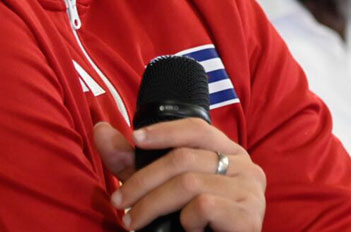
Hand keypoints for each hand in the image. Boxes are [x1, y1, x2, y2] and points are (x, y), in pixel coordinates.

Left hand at [94, 118, 265, 230]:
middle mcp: (244, 166)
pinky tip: (186, 230)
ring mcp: (250, 190)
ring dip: (152, 204)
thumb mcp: (160, 189)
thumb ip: (132, 163)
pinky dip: (186, 220)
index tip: (134, 138)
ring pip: (190, 183)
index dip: (164, 131)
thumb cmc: (194, 225)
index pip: (197, 129)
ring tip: (133, 222)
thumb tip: (100, 130)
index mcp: (228, 153)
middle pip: (185, 158)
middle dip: (143, 180)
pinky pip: (205, 206)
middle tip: (118, 201)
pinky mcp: (248, 215)